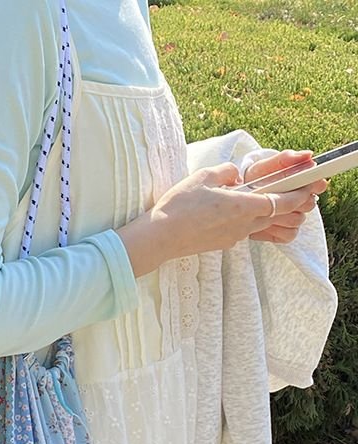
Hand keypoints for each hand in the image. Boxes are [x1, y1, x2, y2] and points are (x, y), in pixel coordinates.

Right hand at [117, 161, 325, 276]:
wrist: (159, 237)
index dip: (299, 195)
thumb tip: (235, 176)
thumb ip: (227, 172)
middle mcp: (244, 225)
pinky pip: (242, 231)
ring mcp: (233, 237)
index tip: (309, 187)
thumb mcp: (203, 176)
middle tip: (296, 193)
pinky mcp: (221, 244)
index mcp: (244, 206)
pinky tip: (232, 213)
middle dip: (288, 204)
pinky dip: (246, 221)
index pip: (283, 202)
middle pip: (275, 215)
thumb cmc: (179, 206)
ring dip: (266, 213)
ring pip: (259, 224)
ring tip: (262, 201)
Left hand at [242, 149, 326, 243]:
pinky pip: (289, 235)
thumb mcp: (264, 167)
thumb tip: (308, 155)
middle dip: (290, 201)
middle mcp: (301, 201)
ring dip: (280, 216)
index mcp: (302, 183)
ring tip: (261, 210)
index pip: (319, 185)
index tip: (303, 184)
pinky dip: (275, 230)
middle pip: (308, 204)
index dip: (313, 185)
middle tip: (271, 197)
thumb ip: (284, 159)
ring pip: (298, 220)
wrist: (238, 198)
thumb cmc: (254, 180)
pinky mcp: (284, 233)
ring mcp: (294, 218)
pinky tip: (261, 223)